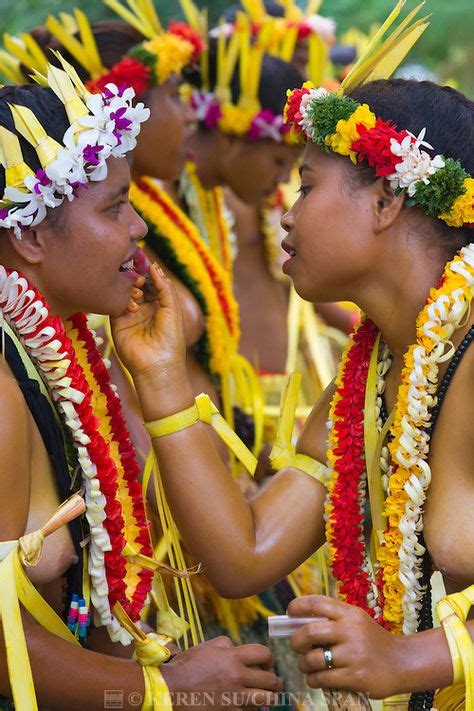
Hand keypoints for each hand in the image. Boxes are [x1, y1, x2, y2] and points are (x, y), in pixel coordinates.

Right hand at [111, 264, 186, 380]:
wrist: (157, 365)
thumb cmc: (171, 338)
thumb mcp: (173, 308)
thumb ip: (164, 286)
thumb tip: (154, 266)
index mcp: (160, 304)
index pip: (151, 282)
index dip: (148, 272)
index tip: (144, 261)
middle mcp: (144, 308)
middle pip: (137, 285)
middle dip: (138, 278)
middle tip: (139, 276)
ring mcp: (129, 314)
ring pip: (125, 292)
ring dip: (131, 289)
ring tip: (138, 293)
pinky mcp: (117, 322)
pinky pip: (115, 304)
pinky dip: (122, 300)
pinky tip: (132, 306)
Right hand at [163, 636, 281, 709]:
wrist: (172, 690)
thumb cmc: (187, 666)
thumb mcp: (206, 647)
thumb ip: (225, 645)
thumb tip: (236, 648)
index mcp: (233, 658)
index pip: (263, 653)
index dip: (268, 657)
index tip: (266, 662)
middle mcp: (238, 677)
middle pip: (270, 680)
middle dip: (275, 680)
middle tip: (273, 682)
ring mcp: (235, 698)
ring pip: (266, 700)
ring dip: (268, 697)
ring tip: (266, 696)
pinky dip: (252, 709)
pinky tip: (248, 706)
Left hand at [288, 595, 405, 699]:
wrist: (403, 663)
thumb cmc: (374, 642)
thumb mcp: (358, 622)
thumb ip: (334, 619)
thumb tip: (299, 622)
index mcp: (350, 614)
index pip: (318, 602)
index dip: (298, 606)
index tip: (289, 612)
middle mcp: (351, 631)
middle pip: (310, 632)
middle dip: (296, 641)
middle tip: (296, 646)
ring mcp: (353, 654)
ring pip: (313, 659)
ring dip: (303, 664)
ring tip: (306, 666)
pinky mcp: (355, 677)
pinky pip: (322, 678)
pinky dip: (313, 679)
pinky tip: (316, 679)